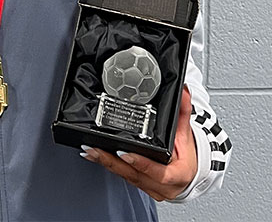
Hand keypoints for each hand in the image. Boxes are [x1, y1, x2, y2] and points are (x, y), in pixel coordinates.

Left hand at [80, 87, 197, 200]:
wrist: (189, 176)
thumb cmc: (187, 158)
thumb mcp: (186, 135)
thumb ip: (182, 113)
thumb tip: (183, 92)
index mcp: (177, 175)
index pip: (157, 172)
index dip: (140, 163)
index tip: (123, 152)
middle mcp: (163, 185)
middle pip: (134, 174)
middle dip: (112, 161)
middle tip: (95, 148)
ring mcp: (150, 188)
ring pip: (125, 176)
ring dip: (105, 163)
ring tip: (90, 150)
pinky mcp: (139, 185)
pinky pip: (121, 176)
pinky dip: (108, 166)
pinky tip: (94, 157)